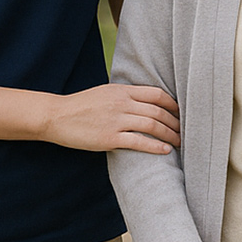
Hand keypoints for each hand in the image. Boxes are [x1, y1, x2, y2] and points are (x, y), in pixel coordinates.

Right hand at [45, 84, 179, 153]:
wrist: (56, 116)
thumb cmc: (81, 105)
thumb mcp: (105, 92)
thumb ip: (125, 95)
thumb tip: (145, 101)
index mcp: (122, 90)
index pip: (157, 94)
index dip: (173, 104)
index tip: (181, 112)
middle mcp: (122, 103)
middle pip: (158, 111)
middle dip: (175, 122)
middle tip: (185, 130)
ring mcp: (116, 120)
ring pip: (152, 126)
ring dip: (170, 134)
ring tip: (179, 142)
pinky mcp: (109, 138)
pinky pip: (139, 142)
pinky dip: (155, 146)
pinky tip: (165, 150)